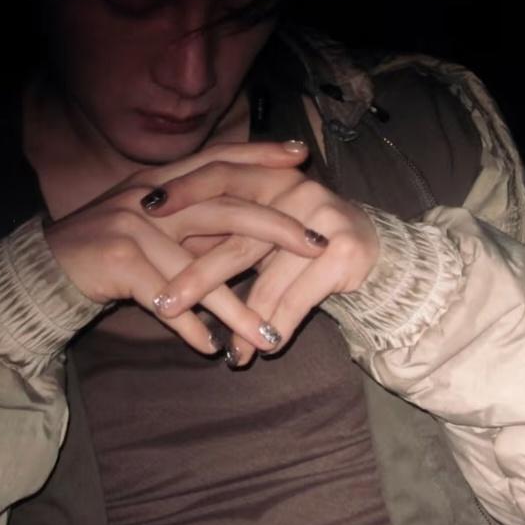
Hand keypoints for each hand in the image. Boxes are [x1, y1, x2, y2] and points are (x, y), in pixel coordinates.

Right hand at [42, 140, 330, 355]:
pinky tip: (211, 348)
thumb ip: (192, 221)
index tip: (301, 155)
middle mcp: (151, 197)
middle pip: (224, 208)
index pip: (218, 160)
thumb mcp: (150, 221)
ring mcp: (134, 227)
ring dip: (235, 308)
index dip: (259, 155)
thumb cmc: (106, 248)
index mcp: (161, 181)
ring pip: (200, 270)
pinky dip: (189, 328)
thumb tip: (249, 233)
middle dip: (276, 228)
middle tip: (317, 245)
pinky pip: (166, 301)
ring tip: (267, 335)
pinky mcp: (119, 262)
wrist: (44, 269)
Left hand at [142, 162, 379, 364]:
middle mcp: (295, 190)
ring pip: (267, 279)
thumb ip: (225, 231)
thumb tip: (163, 258)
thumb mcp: (265, 230)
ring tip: (224, 350)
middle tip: (164, 303)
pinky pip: (298, 298)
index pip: (219, 175)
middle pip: (237, 239)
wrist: (381, 256)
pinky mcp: (343, 251)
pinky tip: (262, 349)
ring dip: (242, 320)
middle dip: (198, 277)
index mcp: (269, 177)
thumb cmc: (307, 245)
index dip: (183, 190)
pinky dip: (277, 327)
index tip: (144, 210)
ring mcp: (321, 219)